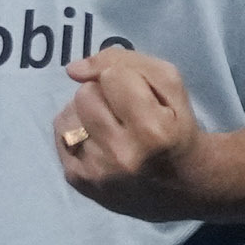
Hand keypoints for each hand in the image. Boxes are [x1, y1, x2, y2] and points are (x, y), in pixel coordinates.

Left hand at [55, 49, 210, 220]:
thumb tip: (74, 69)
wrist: (184, 182)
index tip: (140, 93)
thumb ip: (128, 62)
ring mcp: (96, 171)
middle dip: (103, 94)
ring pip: (67, 114)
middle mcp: (121, 154)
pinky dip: (76, 130)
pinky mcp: (78, 181)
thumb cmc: (178, 127)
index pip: (113, 75)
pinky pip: (60, 135)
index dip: (126, 77)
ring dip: (86, 112)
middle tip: (124, 110)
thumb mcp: (171, 85)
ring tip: (109, 124)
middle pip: (85, 94)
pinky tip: (96, 138)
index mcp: (152, 130)